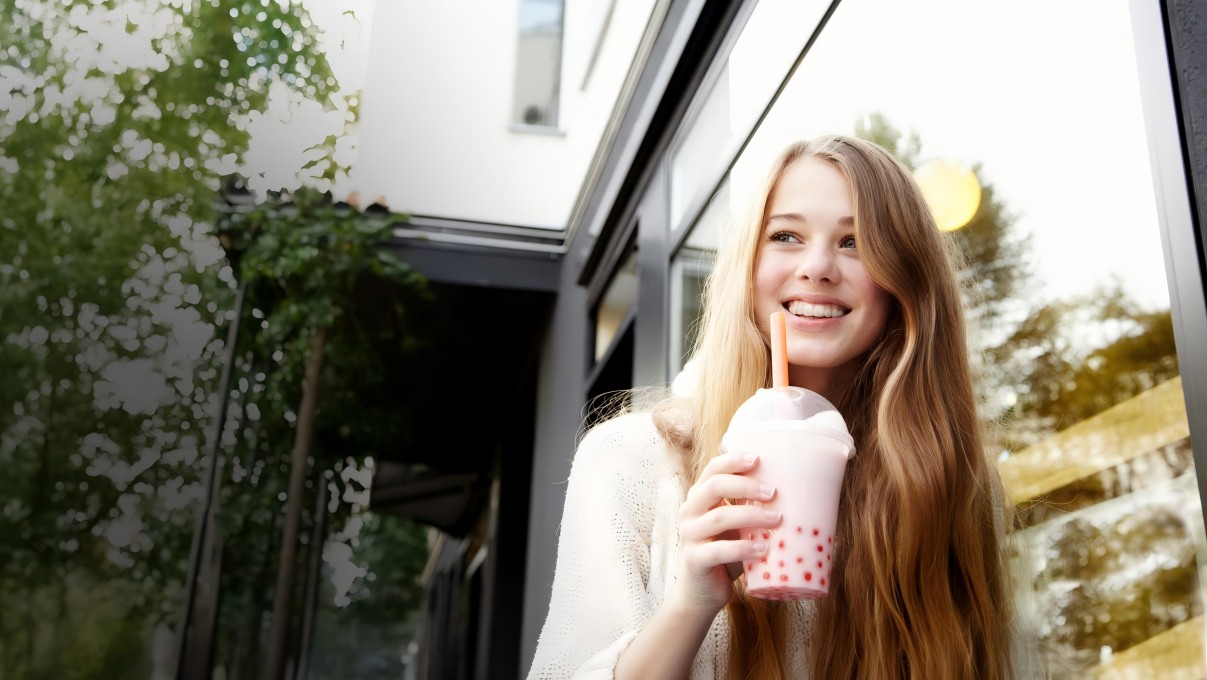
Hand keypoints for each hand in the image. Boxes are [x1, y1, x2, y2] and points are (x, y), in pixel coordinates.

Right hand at [670, 450, 780, 615]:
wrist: (702, 592)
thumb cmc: (725, 552)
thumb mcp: (735, 526)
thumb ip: (749, 508)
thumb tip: (797, 492)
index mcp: (699, 497)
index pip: (713, 470)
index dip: (733, 461)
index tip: (759, 459)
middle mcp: (689, 511)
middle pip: (714, 487)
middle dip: (746, 486)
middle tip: (773, 492)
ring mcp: (689, 535)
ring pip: (719, 517)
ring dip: (752, 516)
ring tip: (777, 519)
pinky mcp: (694, 560)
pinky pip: (719, 551)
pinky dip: (743, 549)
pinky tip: (764, 550)